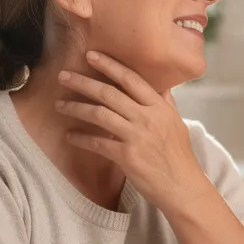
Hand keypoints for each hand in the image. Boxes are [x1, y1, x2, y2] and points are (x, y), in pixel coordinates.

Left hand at [56, 51, 210, 211]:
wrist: (183, 187)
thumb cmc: (181, 157)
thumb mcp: (178, 124)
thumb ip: (167, 103)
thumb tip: (163, 86)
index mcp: (159, 107)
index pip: (131, 79)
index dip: (109, 65)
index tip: (90, 56)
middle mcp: (148, 117)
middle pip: (109, 93)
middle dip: (83, 82)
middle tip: (63, 76)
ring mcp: (137, 136)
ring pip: (99, 114)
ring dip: (76, 108)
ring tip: (60, 105)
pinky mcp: (127, 156)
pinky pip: (97, 142)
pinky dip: (81, 138)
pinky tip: (70, 136)